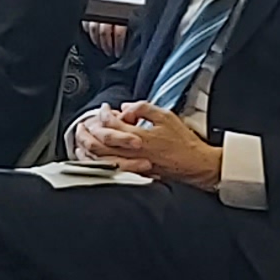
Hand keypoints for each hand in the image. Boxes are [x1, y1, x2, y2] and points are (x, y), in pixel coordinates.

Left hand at [76, 104, 220, 189]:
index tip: (105, 108)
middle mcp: (131, 153)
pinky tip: (94, 154)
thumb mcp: (166, 116)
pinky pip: (108, 168)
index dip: (104, 114)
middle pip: (100, 142)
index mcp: (138, 137)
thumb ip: (144, 108)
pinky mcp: (133, 173)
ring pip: (101, 157)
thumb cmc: (183, 142)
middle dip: (90, 129)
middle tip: (88, 121)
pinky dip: (97, 160)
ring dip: (89, 146)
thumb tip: (126, 107)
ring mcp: (131, 165)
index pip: (111, 124)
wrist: (194, 164)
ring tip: (85, 136)